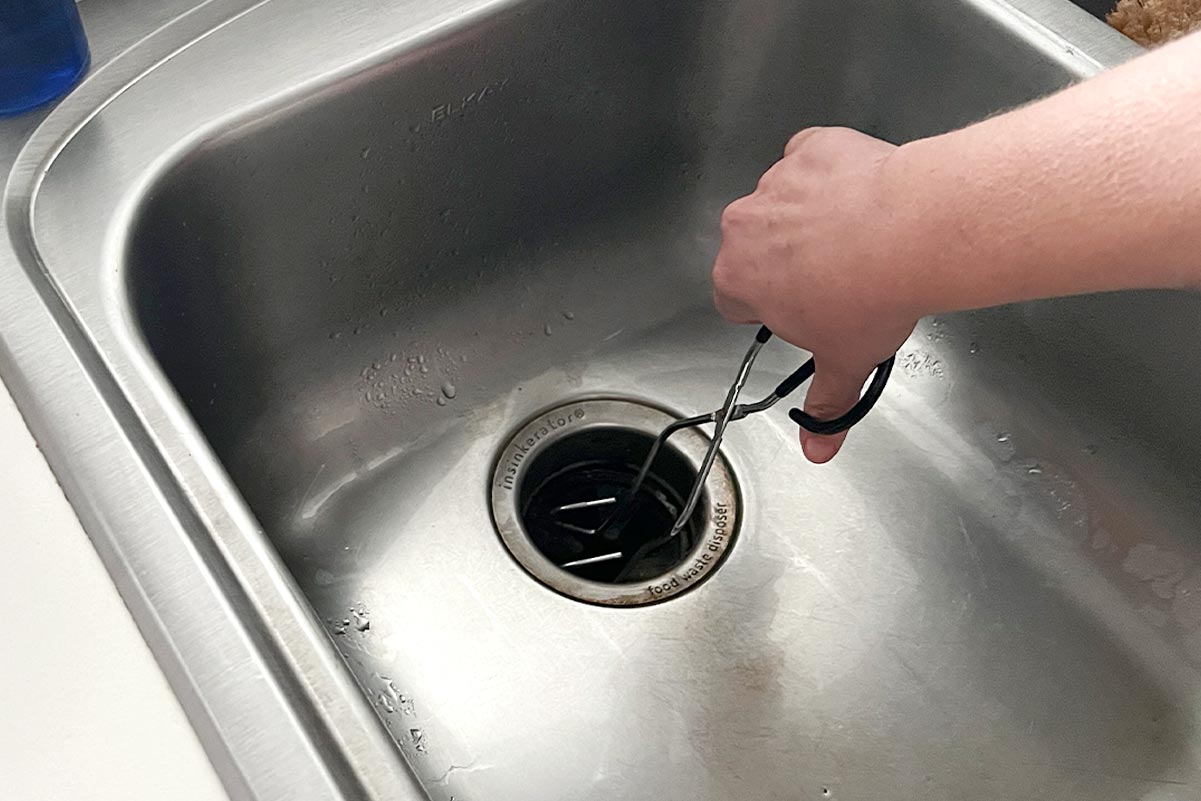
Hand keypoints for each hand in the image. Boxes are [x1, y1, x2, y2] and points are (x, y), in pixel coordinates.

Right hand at [712, 127, 921, 462]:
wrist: (915, 232)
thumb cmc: (871, 297)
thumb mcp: (845, 361)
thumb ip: (826, 404)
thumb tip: (818, 452)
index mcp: (737, 278)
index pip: (734, 297)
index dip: (770, 305)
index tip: (804, 309)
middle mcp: (744, 225)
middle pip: (755, 247)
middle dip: (786, 259)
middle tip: (838, 276)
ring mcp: (776, 181)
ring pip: (784, 202)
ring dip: (809, 215)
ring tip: (861, 235)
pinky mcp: (812, 147)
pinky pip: (810, 158)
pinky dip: (830, 172)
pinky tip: (862, 193)